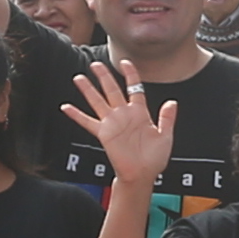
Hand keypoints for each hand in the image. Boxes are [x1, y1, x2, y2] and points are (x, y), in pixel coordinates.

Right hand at [60, 70, 173, 189]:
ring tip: (79, 77)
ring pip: (98, 102)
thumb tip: (172, 102)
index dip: (131, 75)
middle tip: (95, 64)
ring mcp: (113, 123)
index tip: (125, 62)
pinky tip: (66, 107)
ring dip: (88, 90)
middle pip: (112, 90)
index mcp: (140, 113)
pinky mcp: (104, 134)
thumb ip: (167, 118)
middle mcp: (124, 115)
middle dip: (104, 76)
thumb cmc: (154, 158)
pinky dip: (76, 115)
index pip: (134, 88)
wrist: (142, 174)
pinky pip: (88, 122)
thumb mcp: (165, 136)